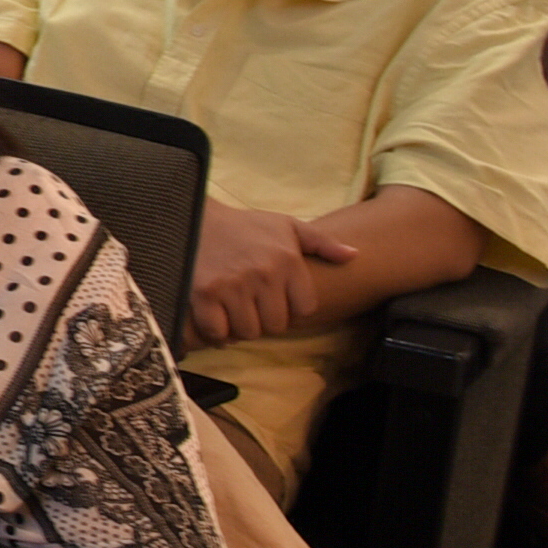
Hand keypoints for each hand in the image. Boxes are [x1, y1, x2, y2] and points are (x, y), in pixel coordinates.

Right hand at [189, 201, 359, 347]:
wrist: (193, 216)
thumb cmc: (244, 225)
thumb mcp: (286, 225)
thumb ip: (322, 243)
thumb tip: (354, 255)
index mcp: (288, 260)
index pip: (304, 309)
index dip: (291, 308)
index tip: (276, 299)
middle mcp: (264, 274)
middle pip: (277, 325)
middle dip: (265, 319)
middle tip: (252, 307)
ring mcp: (233, 285)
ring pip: (249, 332)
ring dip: (241, 327)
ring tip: (234, 312)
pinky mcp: (204, 294)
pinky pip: (218, 331)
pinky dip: (216, 332)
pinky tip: (215, 319)